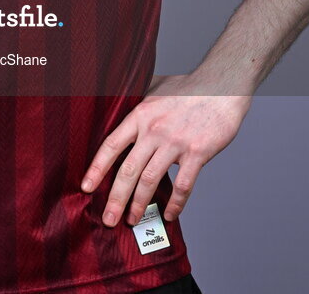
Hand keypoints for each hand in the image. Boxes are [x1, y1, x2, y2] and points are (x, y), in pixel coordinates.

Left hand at [80, 73, 250, 226]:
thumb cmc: (188, 87)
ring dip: (139, 204)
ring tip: (132, 220)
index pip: (112, 144)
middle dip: (115, 198)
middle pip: (128, 169)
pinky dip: (175, 204)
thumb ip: (136, 97)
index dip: (97, 168)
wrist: (222, 87)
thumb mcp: (155, 87)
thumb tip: (116, 99)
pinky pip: (183, 185)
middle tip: (108, 219)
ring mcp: (176, 142)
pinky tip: (170, 215)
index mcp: (141, 114)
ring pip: (151, 180)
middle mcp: (154, 129)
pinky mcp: (197, 153)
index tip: (86, 186)